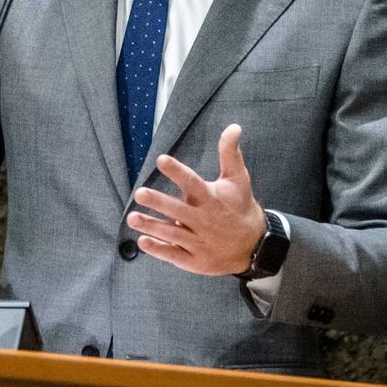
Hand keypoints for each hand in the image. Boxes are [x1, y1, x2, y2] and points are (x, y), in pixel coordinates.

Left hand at [126, 124, 265, 275]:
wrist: (254, 246)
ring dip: (151, 226)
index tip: (161, 159)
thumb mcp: (238, 179)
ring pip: (172, 234)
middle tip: (139, 193)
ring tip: (131, 218)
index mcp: (212, 199)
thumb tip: (233, 126)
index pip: (193, 182)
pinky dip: (159, 249)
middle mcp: (204, 220)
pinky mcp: (195, 259)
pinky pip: (174, 254)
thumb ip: (230, 153)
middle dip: (159, 202)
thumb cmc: (240, 206)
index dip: (177, 171)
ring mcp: (200, 242)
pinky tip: (142, 242)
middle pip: (178, 210)